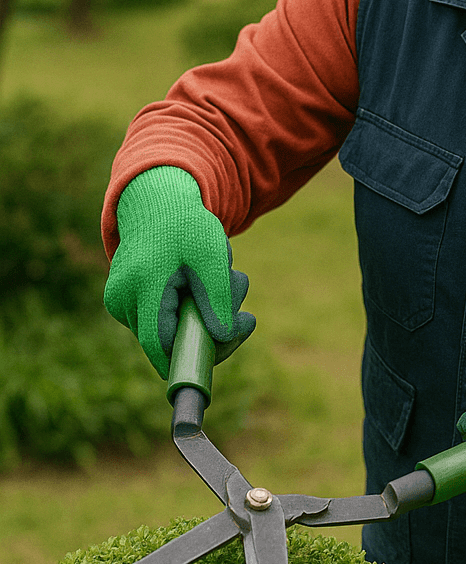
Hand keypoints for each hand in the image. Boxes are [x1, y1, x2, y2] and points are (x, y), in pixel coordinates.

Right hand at [104, 166, 254, 378]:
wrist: (157, 202)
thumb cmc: (185, 225)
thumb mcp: (211, 257)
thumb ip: (217, 299)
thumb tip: (222, 339)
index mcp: (141, 287)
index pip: (159, 345)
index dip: (189, 361)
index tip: (223, 358)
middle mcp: (122, 301)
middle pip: (170, 344)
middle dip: (213, 333)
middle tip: (246, 315)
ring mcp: (121, 304)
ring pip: (171, 335)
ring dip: (206, 320)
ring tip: (226, 281)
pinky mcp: (128, 304)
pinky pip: (165, 324)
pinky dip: (191, 313)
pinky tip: (204, 285)